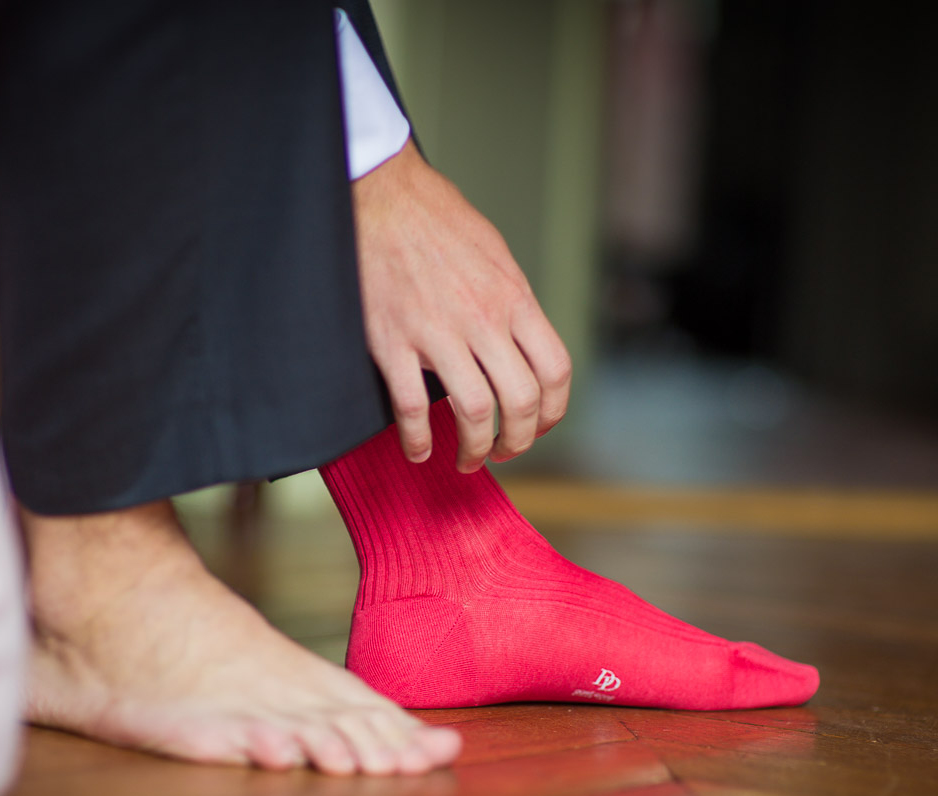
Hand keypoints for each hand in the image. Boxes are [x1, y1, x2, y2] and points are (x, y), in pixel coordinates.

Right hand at [351, 139, 571, 471]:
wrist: (382, 195)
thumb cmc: (436, 219)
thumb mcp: (495, 254)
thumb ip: (512, 303)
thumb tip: (522, 344)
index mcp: (514, 298)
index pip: (555, 371)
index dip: (553, 412)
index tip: (539, 427)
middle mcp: (484, 319)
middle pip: (520, 402)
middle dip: (517, 441)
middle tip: (502, 452)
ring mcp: (438, 333)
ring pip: (474, 413)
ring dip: (473, 449)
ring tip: (465, 460)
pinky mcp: (393, 341)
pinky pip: (412, 408)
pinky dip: (418, 440)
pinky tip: (419, 450)